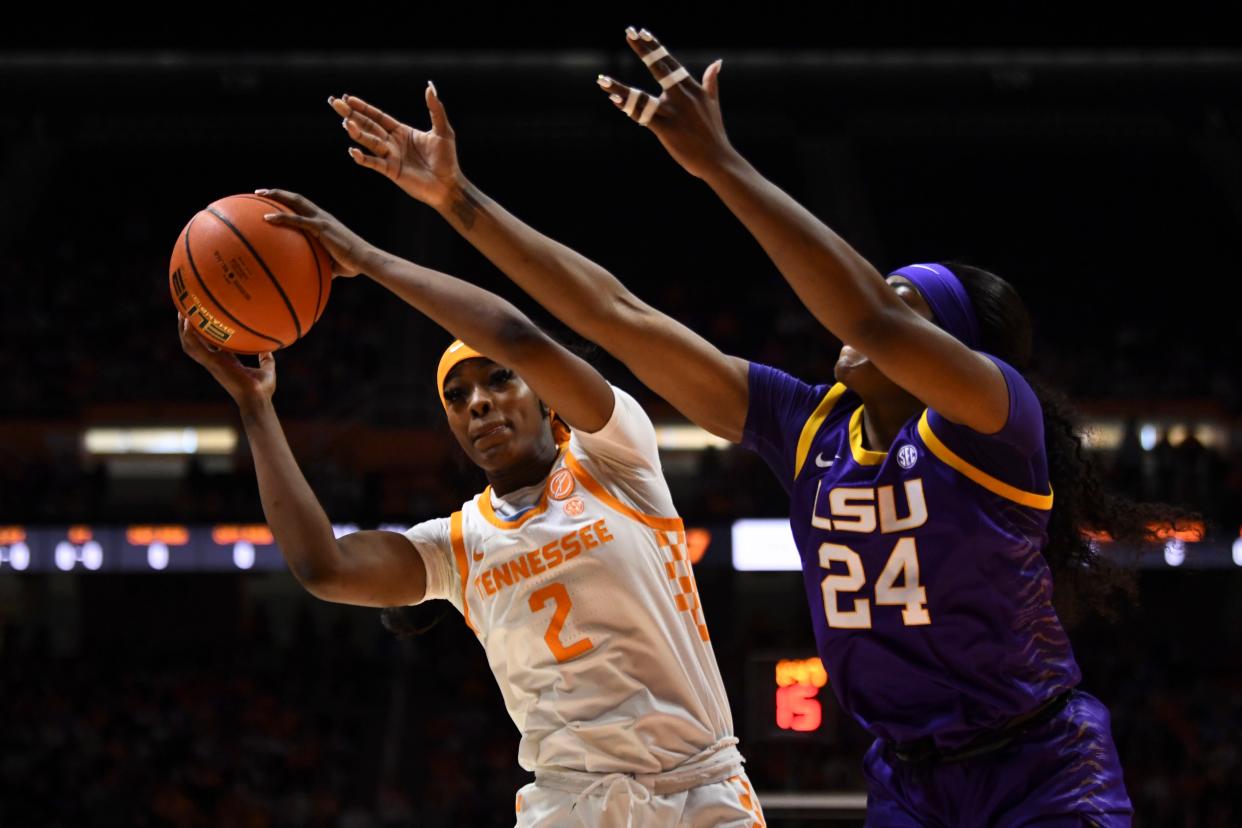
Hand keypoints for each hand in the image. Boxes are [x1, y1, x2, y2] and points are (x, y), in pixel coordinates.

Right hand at [178, 315, 275, 407]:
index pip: (210, 344)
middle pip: (195, 343)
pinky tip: (187, 323)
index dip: (204, 333)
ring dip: (183, 330)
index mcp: (226, 361)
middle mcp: (216, 361)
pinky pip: (196, 348)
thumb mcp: (266, 368)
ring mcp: (212, 362)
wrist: (258, 398)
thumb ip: (266, 358)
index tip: (202, 320)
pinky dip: (190, 336)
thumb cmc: (262, 389)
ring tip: (182, 312)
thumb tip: (269, 350)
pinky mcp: (213, 363)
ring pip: (190, 345)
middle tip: (185, 311)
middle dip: (188, 329)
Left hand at [255, 189, 377, 277]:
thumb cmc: (352, 264)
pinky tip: (267, 218)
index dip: (290, 202)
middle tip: (261, 192)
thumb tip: (313, 277)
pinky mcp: (321, 227)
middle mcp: (322, 217)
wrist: (364, 260)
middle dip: (278, 193)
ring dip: (277, 195)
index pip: (305, 207)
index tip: (275, 201)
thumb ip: (322, 265)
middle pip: (297, 199)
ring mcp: (321, 220)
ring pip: (296, 202)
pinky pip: (297, 220)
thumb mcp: (333, 264)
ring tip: (259, 194)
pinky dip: (281, 218)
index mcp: (325, 222)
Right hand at [328, 86, 459, 209]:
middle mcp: (392, 143)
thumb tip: (430, 87)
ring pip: (369, 142)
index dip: (363, 108)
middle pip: (368, 126)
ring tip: (345, 122)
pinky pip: (374, 163)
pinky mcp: (391, 171)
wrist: (449, 184)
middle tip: (334, 103)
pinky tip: (352, 151)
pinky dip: (363, 158)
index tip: (348, 98)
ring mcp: (390, 157)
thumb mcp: (443, 130)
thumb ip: (435, 109)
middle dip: (351, 115)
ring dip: (357, 133)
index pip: (378, 117)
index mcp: (401, 131)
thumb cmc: (447, 159)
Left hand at [596, 28, 734, 179]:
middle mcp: (683, 97)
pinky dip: (628, 109)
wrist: (718, 160)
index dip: (655, 47)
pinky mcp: (667, 130)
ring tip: (602, 81)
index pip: (670, 62)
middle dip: (643, 50)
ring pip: (642, 97)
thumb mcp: (713, 103)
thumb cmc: (713, 133)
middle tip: (629, 32)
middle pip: (659, 69)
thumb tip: (717, 62)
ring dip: (620, 89)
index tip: (642, 33)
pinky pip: (643, 117)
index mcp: (692, 88)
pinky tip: (614, 101)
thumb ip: (711, 82)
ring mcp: (674, 113)